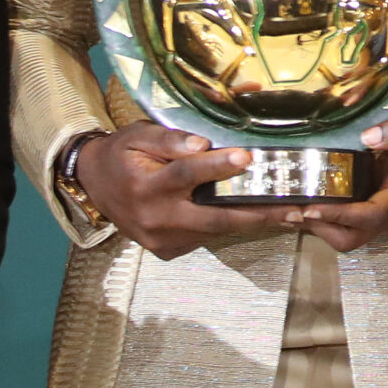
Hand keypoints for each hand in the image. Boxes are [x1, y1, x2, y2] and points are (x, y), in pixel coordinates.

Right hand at [72, 121, 287, 258]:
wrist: (93, 185)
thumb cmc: (122, 154)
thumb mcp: (138, 136)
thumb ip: (169, 140)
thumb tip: (201, 145)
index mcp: (146, 187)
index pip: (186, 175)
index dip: (217, 166)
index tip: (247, 157)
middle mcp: (156, 219)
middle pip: (214, 218)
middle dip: (257, 215)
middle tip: (293, 210)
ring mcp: (162, 240)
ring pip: (215, 231)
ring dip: (252, 223)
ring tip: (289, 214)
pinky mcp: (167, 251)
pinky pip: (206, 238)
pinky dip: (231, 228)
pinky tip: (258, 218)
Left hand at [295, 101, 387, 252]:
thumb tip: (367, 137)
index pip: (367, 217)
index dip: (337, 216)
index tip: (309, 206)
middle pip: (349, 237)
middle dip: (317, 227)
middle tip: (287, 209)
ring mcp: (380, 212)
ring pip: (342, 234)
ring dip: (314, 224)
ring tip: (283, 207)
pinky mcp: (371, 205)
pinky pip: (342, 220)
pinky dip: (319, 214)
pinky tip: (297, 199)